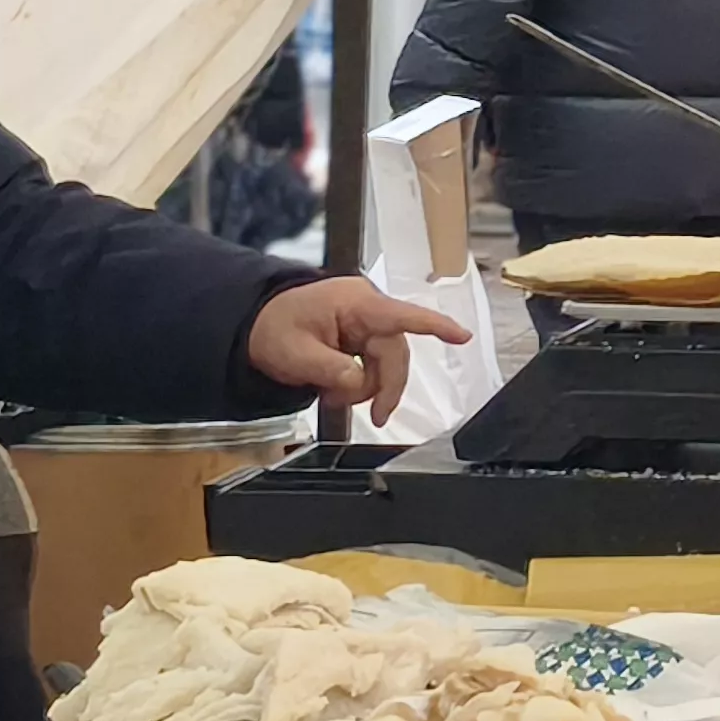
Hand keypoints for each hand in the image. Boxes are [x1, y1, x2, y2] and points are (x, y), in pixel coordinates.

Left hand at [247, 274, 473, 425]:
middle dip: (383, 387)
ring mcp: (366, 322)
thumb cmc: (273, 329)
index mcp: (355, 304)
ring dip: (368, 388)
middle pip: (395, 354)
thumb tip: (358, 383)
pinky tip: (339, 390)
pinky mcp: (362, 336)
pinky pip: (375, 364)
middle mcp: (367, 309)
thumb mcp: (296, 353)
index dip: (435, 326)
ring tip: (335, 397)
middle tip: (374, 416)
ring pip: (387, 364)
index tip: (462, 336)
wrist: (257, 325)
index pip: (401, 316)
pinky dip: (361, 383)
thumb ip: (330, 369)